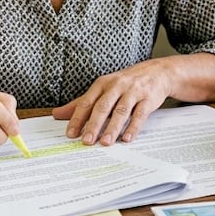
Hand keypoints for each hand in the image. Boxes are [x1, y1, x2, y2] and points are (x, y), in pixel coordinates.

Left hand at [51, 60, 172, 146]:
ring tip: (105, 143)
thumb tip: (57, 114)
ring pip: (121, 111)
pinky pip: (140, 115)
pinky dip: (133, 127)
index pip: (86, 102)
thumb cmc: (125, 83)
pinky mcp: (148, 99)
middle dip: (93, 124)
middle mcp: (116, 86)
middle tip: (87, 141)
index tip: (70, 134)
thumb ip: (81, 103)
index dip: (77, 118)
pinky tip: (127, 138)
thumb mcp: (102, 89)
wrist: (157, 72)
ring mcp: (133, 92)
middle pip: (102, 106)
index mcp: (102, 84)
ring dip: (112, 128)